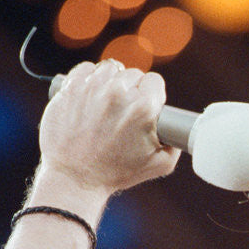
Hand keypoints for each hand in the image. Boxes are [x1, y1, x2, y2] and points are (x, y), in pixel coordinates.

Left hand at [38, 59, 180, 196]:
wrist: (75, 179)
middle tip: (124, 112)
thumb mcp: (159, 165)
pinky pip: (86, 69)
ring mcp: (92, 88)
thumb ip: (176, 143)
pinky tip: (91, 96)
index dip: (152, 94)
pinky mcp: (71, 87)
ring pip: (111, 69)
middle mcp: (118, 93)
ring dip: (112, 82)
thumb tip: (178, 129)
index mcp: (143, 108)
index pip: (155, 81)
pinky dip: (90, 79)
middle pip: (133, 74)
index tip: (145, 106)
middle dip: (132, 91)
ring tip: (107, 103)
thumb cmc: (115, 174)